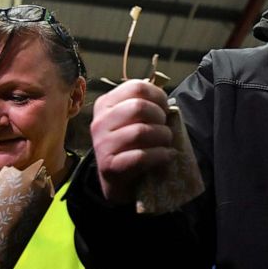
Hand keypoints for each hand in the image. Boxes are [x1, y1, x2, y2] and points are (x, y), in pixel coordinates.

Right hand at [92, 79, 175, 203]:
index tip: (165, 108)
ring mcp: (102, 144)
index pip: (136, 87)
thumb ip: (143, 106)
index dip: (158, 96)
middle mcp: (100, 122)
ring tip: (167, 142)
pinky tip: (167, 155)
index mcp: (105, 104)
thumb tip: (165, 99)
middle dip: (160, 117)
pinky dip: (160, 155)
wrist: (117, 181)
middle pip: (139, 107)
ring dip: (163, 136)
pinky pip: (141, 156)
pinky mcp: (109, 166)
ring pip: (141, 131)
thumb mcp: (131, 121)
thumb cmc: (129, 146)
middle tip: (165, 127)